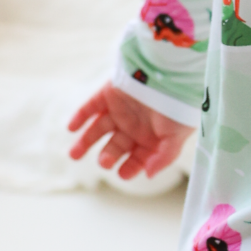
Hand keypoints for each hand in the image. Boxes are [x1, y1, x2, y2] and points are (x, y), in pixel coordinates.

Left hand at [67, 83, 191, 179]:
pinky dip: (80, 117)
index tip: (122, 174)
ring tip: (73, 155)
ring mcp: (120, 110)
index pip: (137, 158)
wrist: (172, 75)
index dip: (129, 167)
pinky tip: (71, 128)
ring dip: (85, 142)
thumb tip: (149, 175)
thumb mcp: (175, 137)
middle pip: (115, 146)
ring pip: (98, 129)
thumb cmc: (179, 107)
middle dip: (107, 156)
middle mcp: (133, 126)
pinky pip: (90, 107)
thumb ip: (163, 158)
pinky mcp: (109, 94)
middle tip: (104, 162)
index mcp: (150, 138)